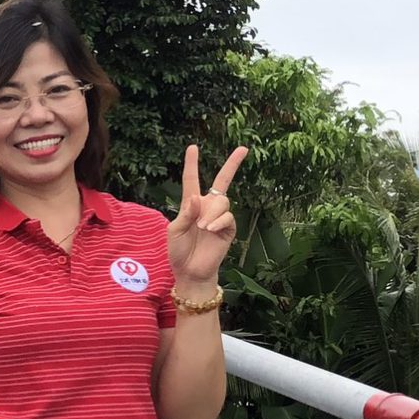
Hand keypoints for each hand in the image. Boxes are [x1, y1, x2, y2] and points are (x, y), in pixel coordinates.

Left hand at [168, 143, 246, 291]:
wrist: (190, 271)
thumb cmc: (178, 251)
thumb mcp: (175, 230)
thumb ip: (185, 213)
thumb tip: (197, 197)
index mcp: (190, 204)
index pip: (192, 180)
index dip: (192, 164)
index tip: (193, 147)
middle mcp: (206, 207)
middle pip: (222, 181)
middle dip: (233, 164)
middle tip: (244, 149)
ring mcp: (219, 217)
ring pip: (222, 201)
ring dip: (211, 212)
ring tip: (202, 227)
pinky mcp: (228, 229)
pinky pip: (228, 217)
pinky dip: (218, 221)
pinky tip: (210, 230)